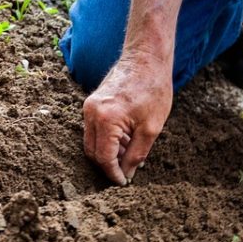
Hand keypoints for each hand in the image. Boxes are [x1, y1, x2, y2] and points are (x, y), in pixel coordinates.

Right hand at [82, 52, 172, 184]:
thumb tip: (127, 174)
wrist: (146, 58)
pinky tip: (125, 140)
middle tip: (126, 173)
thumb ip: (136, 154)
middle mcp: (91, 113)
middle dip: (108, 165)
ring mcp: (89, 107)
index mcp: (106, 119)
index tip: (124, 183)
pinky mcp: (91, 103)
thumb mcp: (151, 128)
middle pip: (92, 152)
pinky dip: (106, 140)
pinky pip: (94, 130)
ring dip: (108, 153)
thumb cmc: (153, 89)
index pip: (104, 157)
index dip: (113, 174)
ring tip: (130, 154)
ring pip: (91, 142)